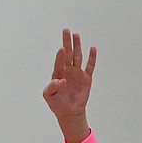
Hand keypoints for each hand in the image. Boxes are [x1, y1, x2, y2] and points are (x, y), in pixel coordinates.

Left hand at [42, 28, 94, 142]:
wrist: (69, 112)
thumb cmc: (57, 103)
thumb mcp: (49, 96)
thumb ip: (51, 88)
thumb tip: (59, 80)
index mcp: (57, 73)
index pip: (59, 62)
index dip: (60, 55)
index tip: (61, 48)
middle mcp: (67, 70)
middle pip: (68, 54)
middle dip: (67, 42)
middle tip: (66, 30)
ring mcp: (77, 73)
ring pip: (78, 56)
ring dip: (77, 45)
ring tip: (76, 35)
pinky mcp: (86, 78)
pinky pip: (89, 66)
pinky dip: (92, 57)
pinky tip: (92, 48)